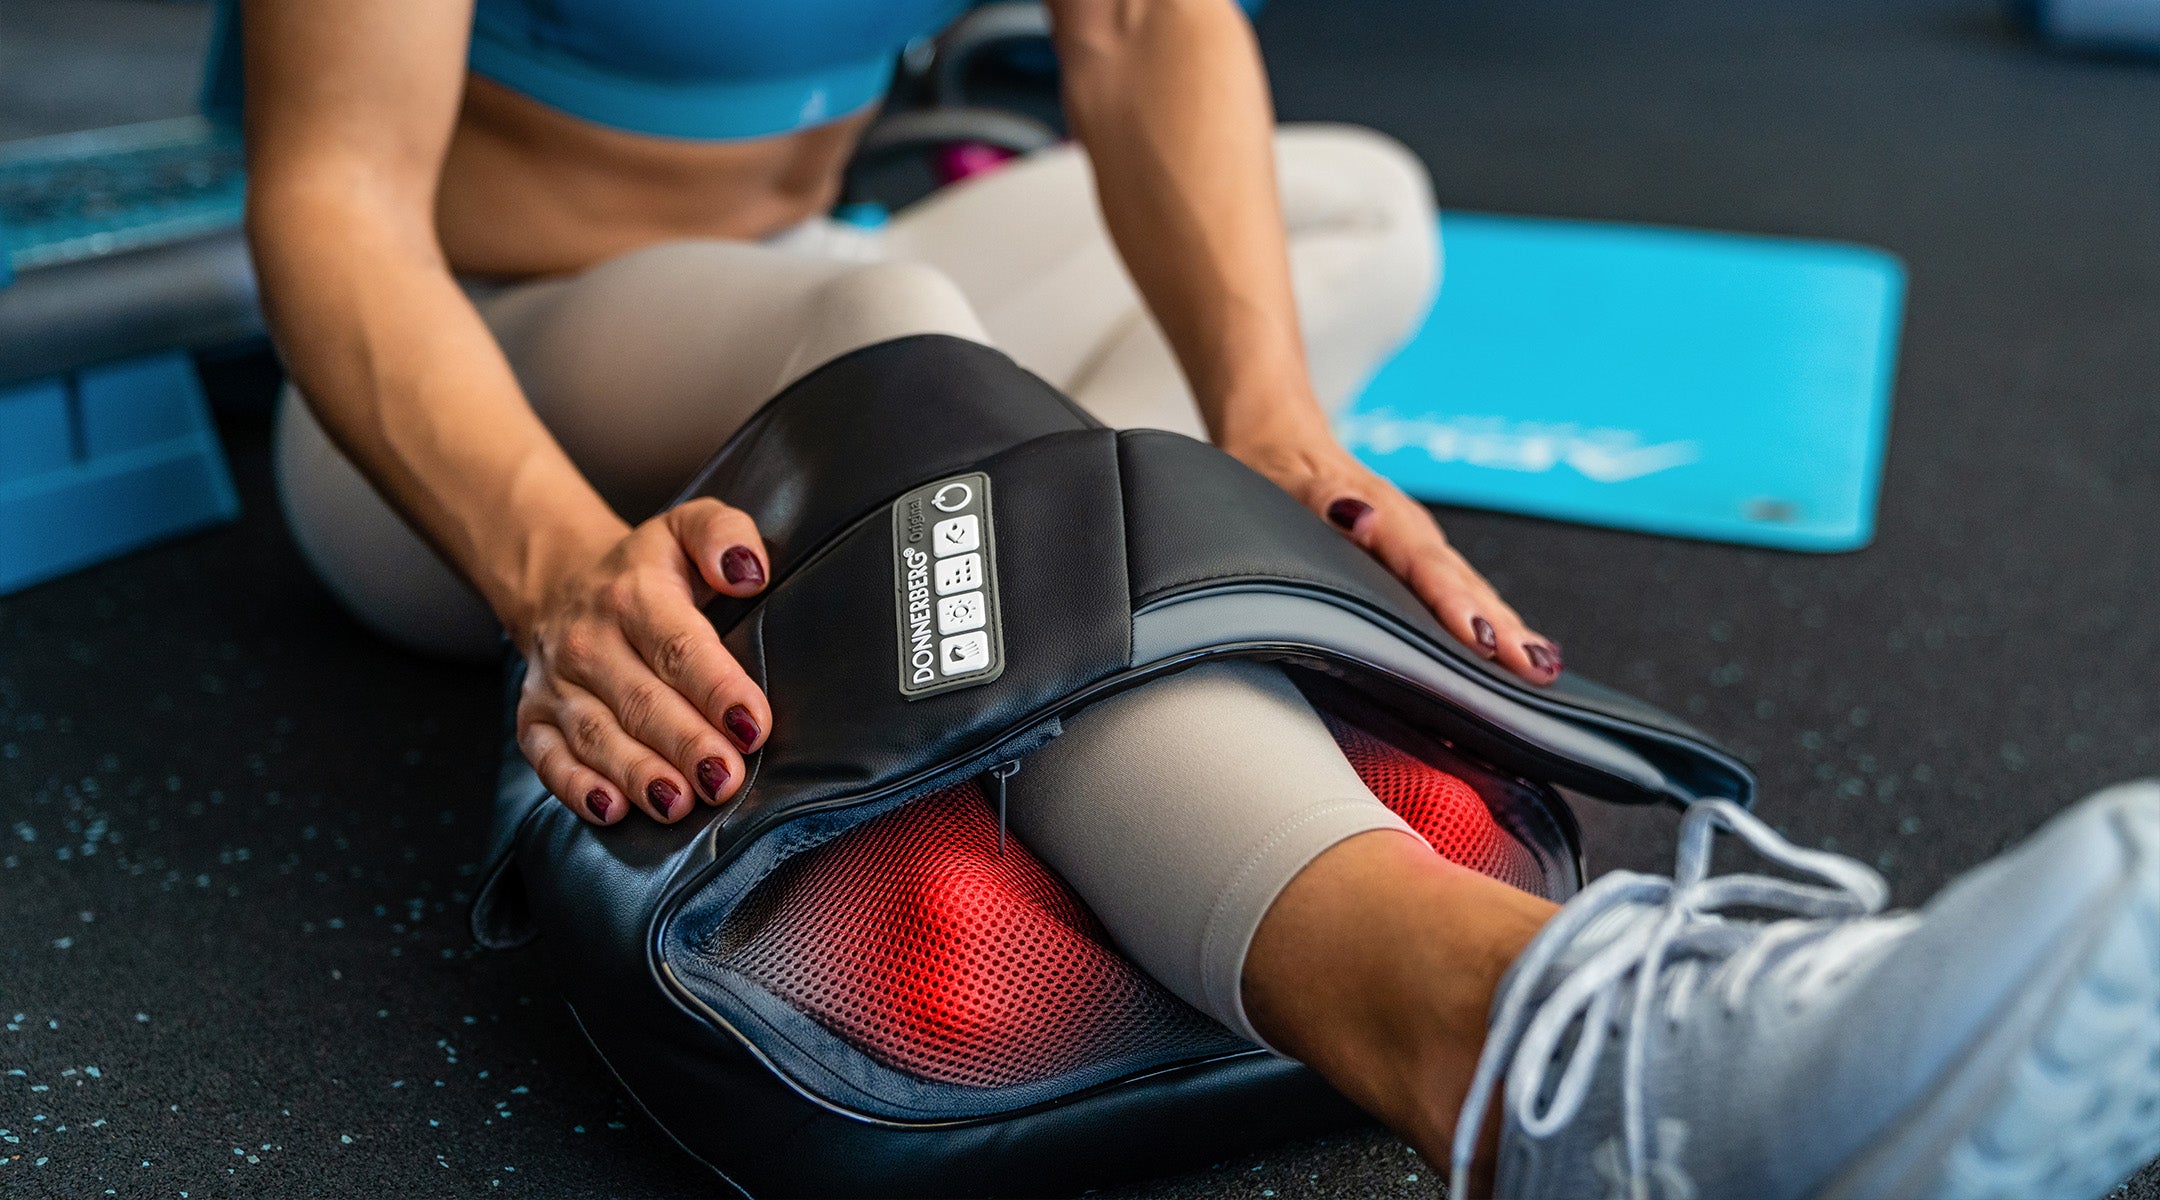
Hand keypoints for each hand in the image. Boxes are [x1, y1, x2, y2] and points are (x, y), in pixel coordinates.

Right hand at [510, 499, 773, 824]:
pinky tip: (613, 811)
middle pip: (642, 700)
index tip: (752, 725)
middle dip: (686, 744)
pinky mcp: (534, 719)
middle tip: (725, 778)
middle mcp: (589, 641)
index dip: (717, 688)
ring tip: (679, 803)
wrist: (560, 582)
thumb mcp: (687, 529)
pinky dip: (577, 788)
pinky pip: (549, 759)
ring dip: (638, 774)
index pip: (679, 646)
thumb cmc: (647, 570)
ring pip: (597, 735)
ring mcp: (557, 684)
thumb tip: (748, 571)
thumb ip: (725, 534)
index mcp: (634, 595)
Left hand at [1227, 432, 1563, 684]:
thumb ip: (1323, 499)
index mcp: (1381, 513)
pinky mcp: (1416, 554)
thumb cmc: (1279, 469)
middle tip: (1537, 669)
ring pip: (1470, 587)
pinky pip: (1460, 588)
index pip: (1425, 568)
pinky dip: (1488, 616)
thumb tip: (1360, 517)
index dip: (1454, 606)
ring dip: (1505, 626)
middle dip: (1503, 628)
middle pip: (1463, 583)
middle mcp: (1410, 529)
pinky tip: (1508, 646)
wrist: (1281, 439)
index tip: (1483, 641)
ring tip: (1541, 666)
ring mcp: (1418, 542)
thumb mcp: (1287, 481)